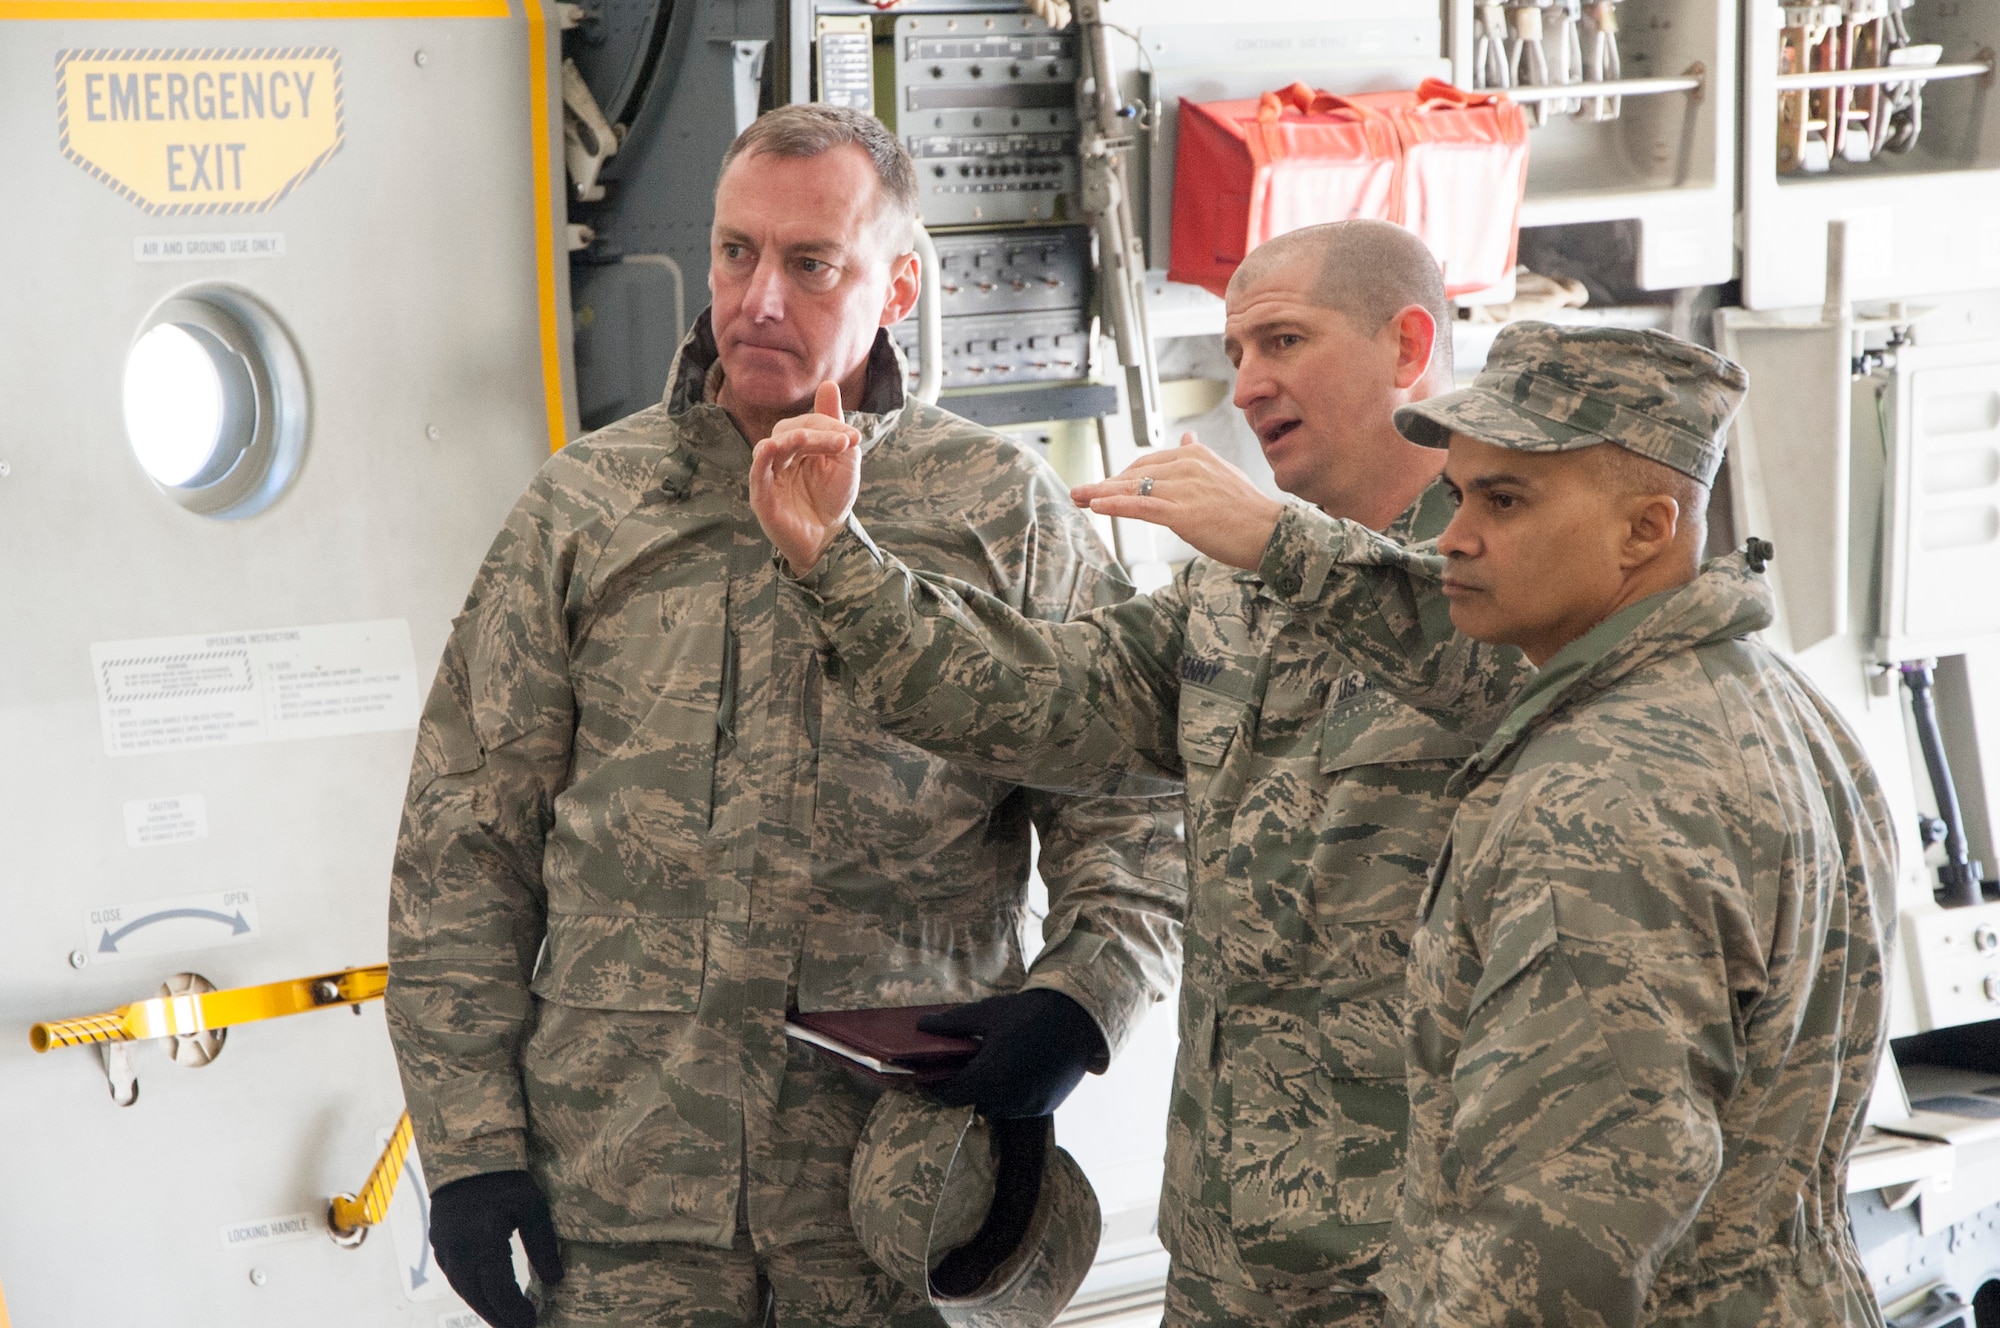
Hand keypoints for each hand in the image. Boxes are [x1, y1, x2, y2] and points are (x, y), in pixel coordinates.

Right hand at [428, 1169, 563, 1327]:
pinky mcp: (439, 1244)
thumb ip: (542, 1244)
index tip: (533, 1323)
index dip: (515, 1311)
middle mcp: (458, 1250)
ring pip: (464, 1290)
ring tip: (506, 1321)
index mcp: (482, 1241)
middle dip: (499, 1318)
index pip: (499, 1289)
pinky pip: (455, 1278)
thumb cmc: (503, 1177)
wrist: (466, 1154)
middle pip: (478, 1297)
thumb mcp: (531, 1205)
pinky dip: (472, 1292)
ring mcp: (444, 1248)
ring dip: (484, 1308)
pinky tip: (487, 1298)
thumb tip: (555, 1279)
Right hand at [750, 380, 862, 575]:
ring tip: (806, 438)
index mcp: (797, 445)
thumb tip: (828, 384)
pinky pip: (758, 473)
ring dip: (790, 440)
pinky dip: (763, 458)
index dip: (829, 427)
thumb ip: (835, 425)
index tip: (855, 438)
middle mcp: (780, 456)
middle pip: (790, 432)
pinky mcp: (761, 495)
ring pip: (773, 448)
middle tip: (845, 442)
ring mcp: (768, 475)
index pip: (807, 424)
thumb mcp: (843, 458)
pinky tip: (774, 447)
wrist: (829, 537)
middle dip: (817, 434)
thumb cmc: (833, 498)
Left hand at [917, 988, 1106, 1118]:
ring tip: (988, 1068)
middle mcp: (1009, 1099)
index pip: (950, 1095)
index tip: (927, 1078)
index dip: (935, 1088)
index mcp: (990, 1077)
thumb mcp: (986, 1014)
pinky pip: (1019, 1107)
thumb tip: (921, 1026)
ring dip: (988, 1093)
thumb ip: (952, 1025)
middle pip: (972, 1102)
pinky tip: (1013, 1073)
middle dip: (963, 1088)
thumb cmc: (1028, 1013)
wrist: (1078, 1019)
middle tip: (959, 1069)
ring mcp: (1030, 1106)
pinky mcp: (1046, 1106)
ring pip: (996, 1107)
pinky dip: (1010, 1095)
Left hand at [1071, 433, 1284, 569]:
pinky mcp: (1183, 513)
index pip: (1147, 462)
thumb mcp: (1222, 473)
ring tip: (1078, 499)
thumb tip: (1188, 438)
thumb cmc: (1248, 510)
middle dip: (1104, 483)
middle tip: (1079, 492)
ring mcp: (1185, 489)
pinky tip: (1097, 506)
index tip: (1103, 484)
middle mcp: (1188, 466)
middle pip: (1135, 473)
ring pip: (1133, 489)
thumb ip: (1199, 457)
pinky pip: (1142, 506)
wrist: (1271, 533)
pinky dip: (1116, 505)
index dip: (1121, 475)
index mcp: (1196, 455)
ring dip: (1101, 494)